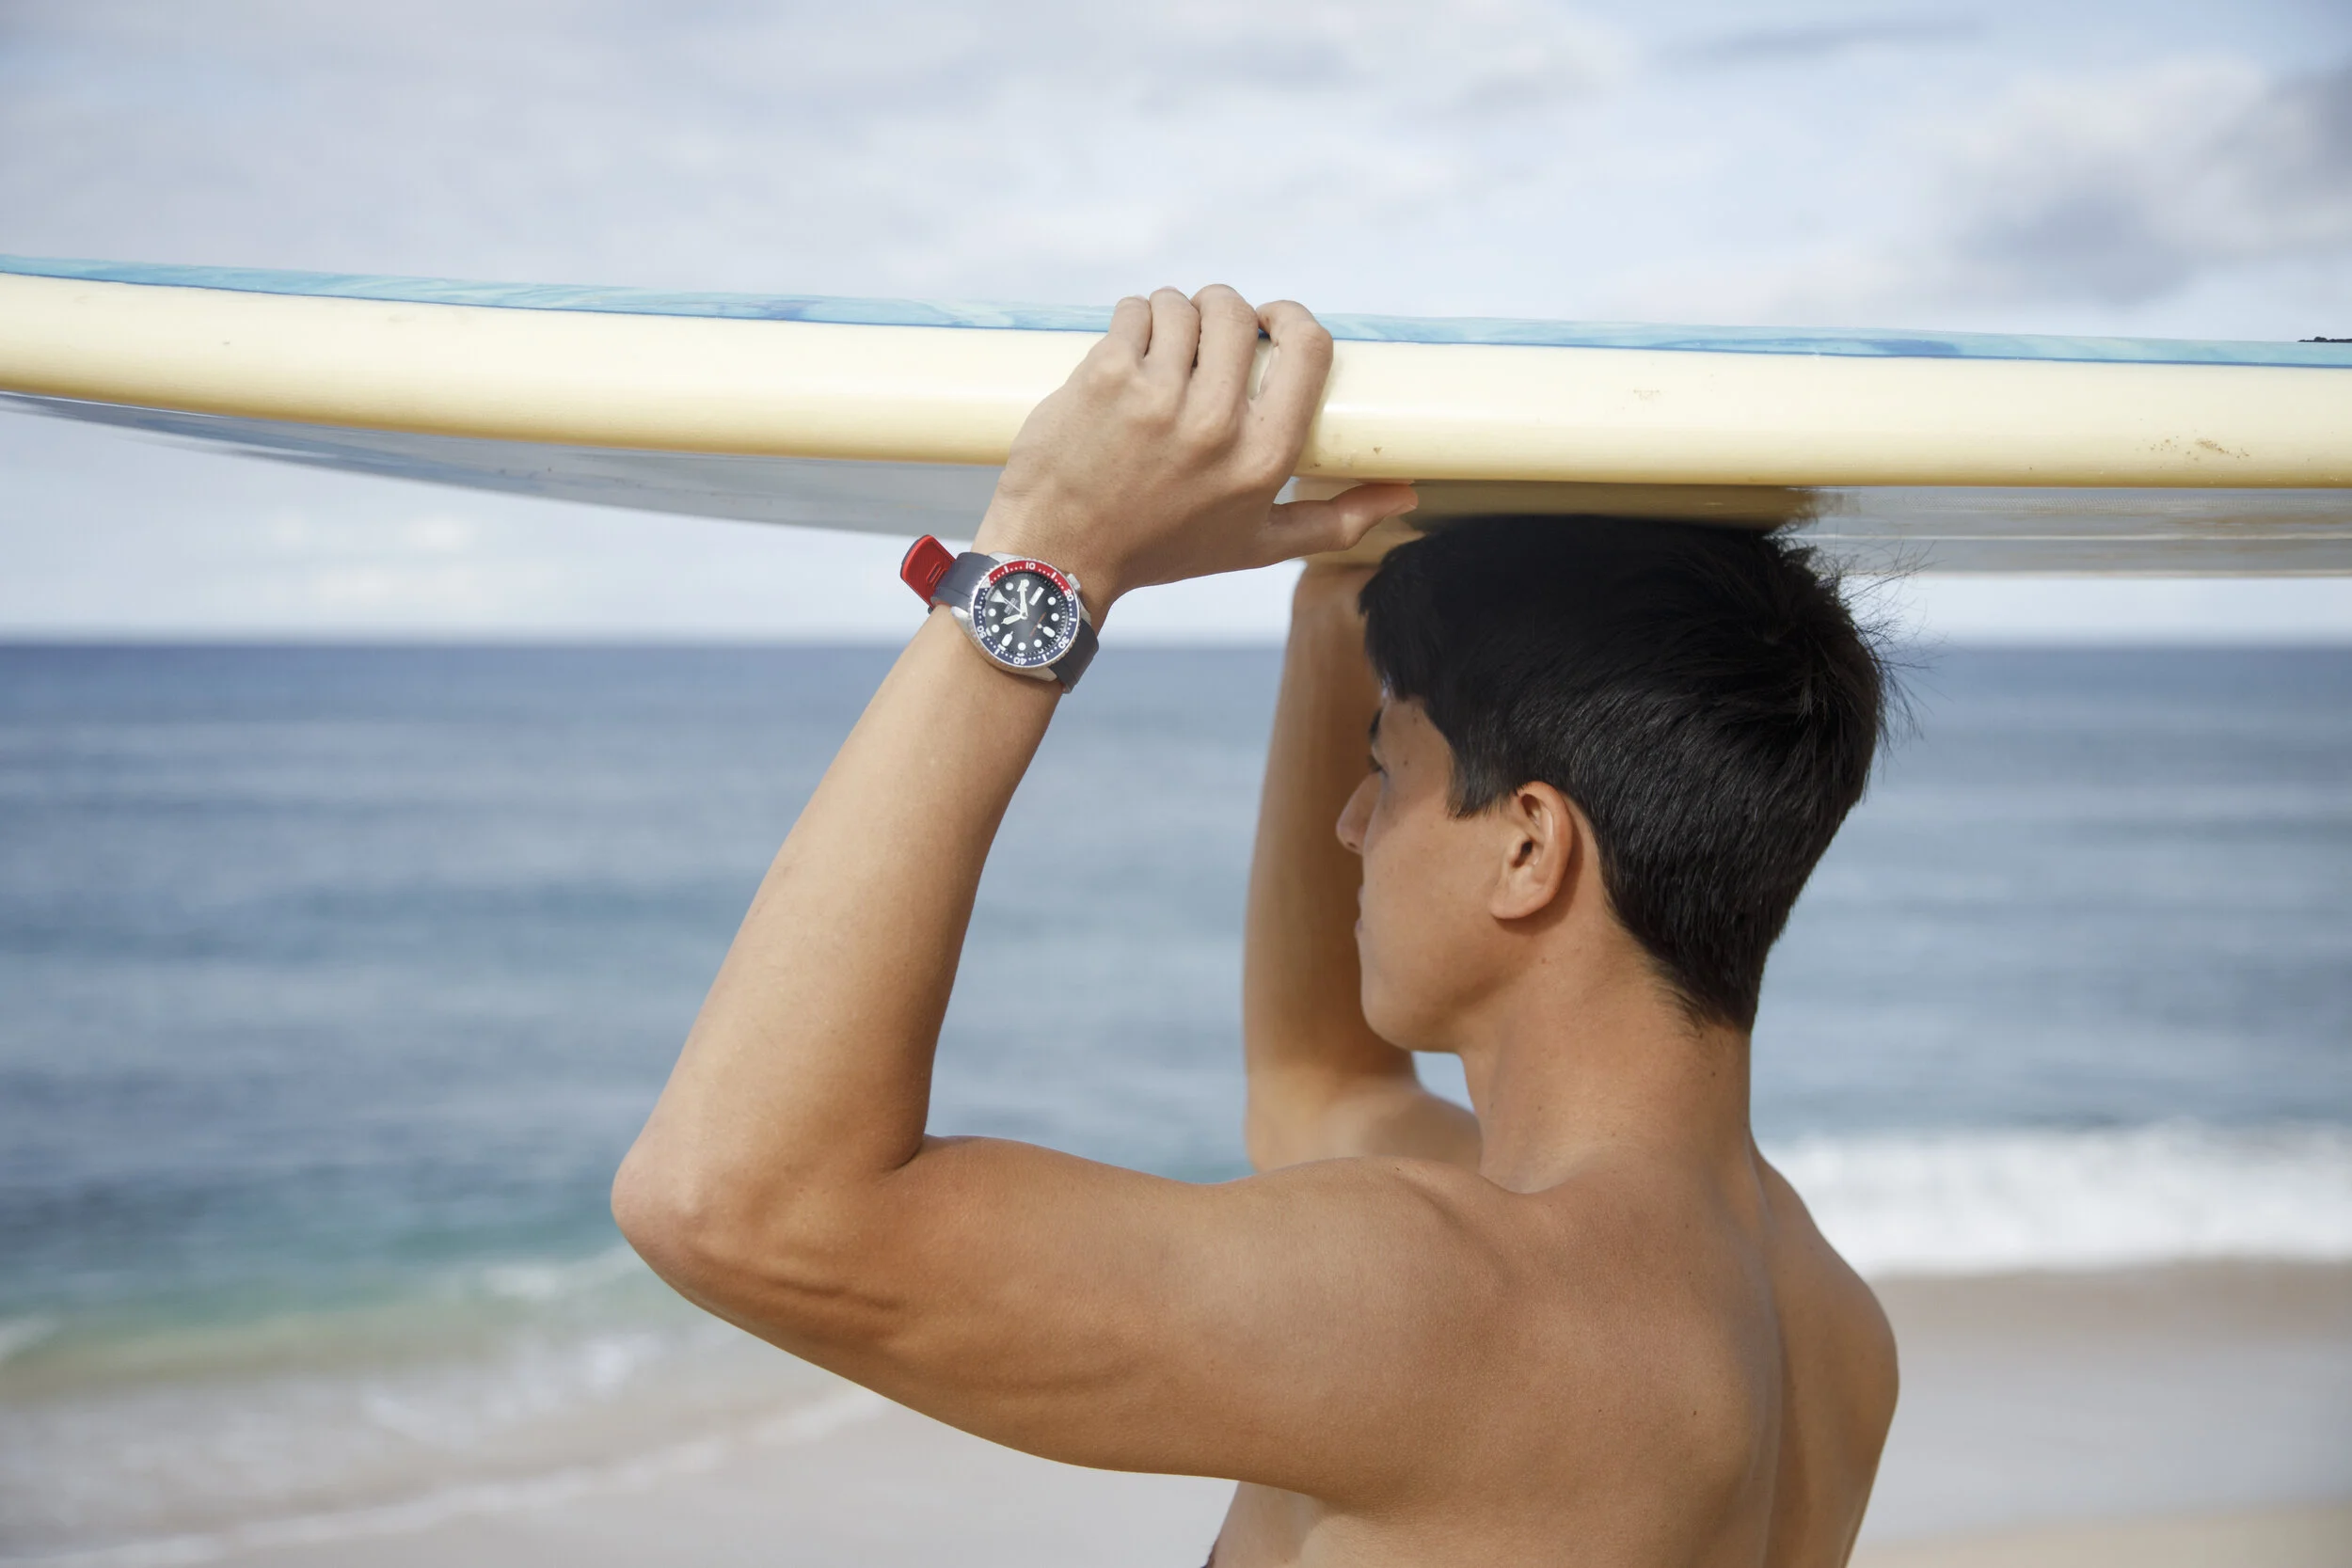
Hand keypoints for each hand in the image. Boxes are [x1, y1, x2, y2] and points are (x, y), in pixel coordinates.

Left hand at [971, 286, 1418, 616]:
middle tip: (1202, 335)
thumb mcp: (1257, 545)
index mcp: (1263, 459)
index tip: (1269, 321)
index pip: (1307, 346)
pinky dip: (1132, 319)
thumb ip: (1336, 522)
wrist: (1059, 555)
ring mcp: (1156, 397)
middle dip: (1222, 310)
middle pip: (1237, 312)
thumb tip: (1406, 494)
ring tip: (1161, 346)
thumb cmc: (1161, 548)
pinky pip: (1133, 311)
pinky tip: (1127, 349)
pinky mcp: (1104, 376)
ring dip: (1173, 312)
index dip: (1290, 317)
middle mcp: (1215, 425)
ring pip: (1181, 304)